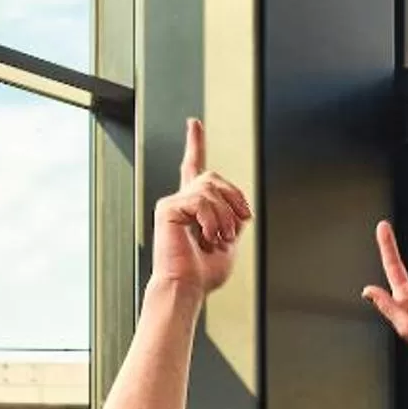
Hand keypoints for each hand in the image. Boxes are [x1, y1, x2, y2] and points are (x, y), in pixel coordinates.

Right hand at [151, 118, 250, 294]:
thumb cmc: (204, 272)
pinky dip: (212, 220)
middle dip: (233, 199)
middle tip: (237, 225)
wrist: (188, 286)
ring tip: (219, 238)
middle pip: (214, 177)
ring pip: (211, 189)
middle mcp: (181, 200)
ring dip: (225, 216)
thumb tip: (239, 206)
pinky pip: (201, 200)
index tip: (193, 123)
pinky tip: (207, 236)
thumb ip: (233, 217)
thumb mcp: (230, 240)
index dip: (195, 144)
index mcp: (195, 206)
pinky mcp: (168, 208)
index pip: (195, 168)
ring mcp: (173, 202)